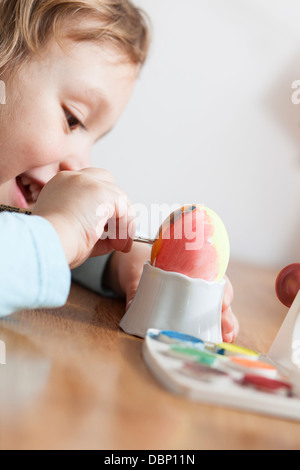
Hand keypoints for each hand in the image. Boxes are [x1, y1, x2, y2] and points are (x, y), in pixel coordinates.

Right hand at [32, 168, 135, 268]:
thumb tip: (111, 239)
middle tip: (118, 233)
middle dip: (116, 207)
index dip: (102, 206)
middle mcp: (72, 179)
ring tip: (119, 244)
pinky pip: (124, 208)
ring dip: (123, 223)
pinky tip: (118, 243)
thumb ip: (92, 230)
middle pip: (107, 183)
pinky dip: (125, 227)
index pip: (89, 186)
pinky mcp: (101, 192)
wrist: (47, 243)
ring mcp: (87, 182)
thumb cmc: (52, 244)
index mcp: (60, 186)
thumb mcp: (71, 233)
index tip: (107, 227)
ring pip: (119, 198)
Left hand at [105, 244, 238, 343]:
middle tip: (226, 327)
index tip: (224, 302)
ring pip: (215, 308)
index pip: (213, 275)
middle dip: (225, 312)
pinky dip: (213, 328)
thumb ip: (134, 288)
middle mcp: (195, 280)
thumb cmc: (135, 262)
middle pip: (217, 295)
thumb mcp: (133, 273)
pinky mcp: (185, 309)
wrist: (128, 267)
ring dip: (223, 322)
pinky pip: (204, 317)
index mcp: (187, 264)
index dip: (222, 288)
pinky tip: (219, 339)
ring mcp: (192, 295)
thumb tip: (132, 305)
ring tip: (226, 337)